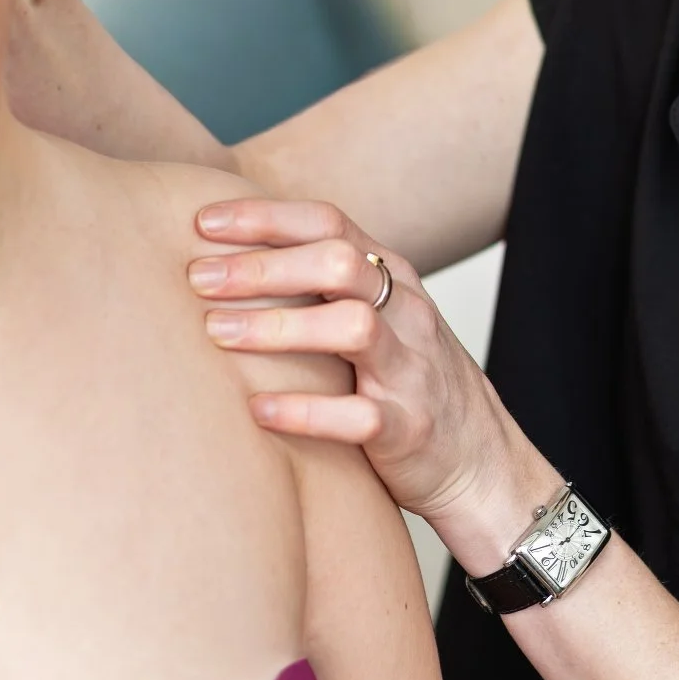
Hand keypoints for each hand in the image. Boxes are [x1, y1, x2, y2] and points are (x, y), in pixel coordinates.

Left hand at [189, 198, 522, 531]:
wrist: (482, 462)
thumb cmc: (407, 383)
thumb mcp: (379, 317)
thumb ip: (323, 285)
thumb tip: (226, 257)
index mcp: (392, 278)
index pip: (329, 222)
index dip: (264, 217)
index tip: (201, 222)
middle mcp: (406, 313)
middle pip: (337, 264)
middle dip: (262, 267)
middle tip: (196, 279)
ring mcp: (411, 370)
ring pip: (352, 328)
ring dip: (278, 327)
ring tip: (217, 333)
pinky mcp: (409, 428)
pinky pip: (358, 415)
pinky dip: (305, 410)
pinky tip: (256, 410)